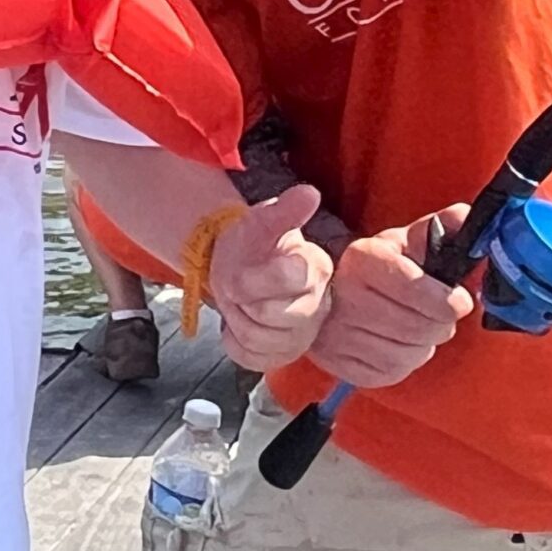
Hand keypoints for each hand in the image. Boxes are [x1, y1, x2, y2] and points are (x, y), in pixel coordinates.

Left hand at [208, 184, 334, 371]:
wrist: (242, 266)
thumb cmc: (254, 244)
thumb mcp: (262, 221)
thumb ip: (284, 210)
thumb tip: (308, 193)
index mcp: (316, 270)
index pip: (287, 279)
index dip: (254, 277)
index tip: (242, 267)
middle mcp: (317, 306)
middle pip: (270, 316)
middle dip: (243, 299)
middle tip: (237, 285)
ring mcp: (301, 336)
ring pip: (257, 339)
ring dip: (236, 318)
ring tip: (240, 301)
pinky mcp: (282, 357)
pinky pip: (249, 357)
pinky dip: (234, 340)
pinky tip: (239, 323)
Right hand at [306, 204, 473, 388]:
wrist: (333, 291)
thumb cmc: (380, 267)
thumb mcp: (406, 241)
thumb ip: (440, 228)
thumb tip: (465, 216)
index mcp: (362, 259)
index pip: (415, 289)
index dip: (447, 300)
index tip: (460, 301)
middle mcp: (344, 297)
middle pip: (416, 328)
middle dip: (441, 324)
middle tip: (442, 316)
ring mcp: (337, 334)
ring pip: (406, 355)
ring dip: (424, 345)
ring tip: (418, 328)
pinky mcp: (340, 364)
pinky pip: (390, 373)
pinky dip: (405, 363)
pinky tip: (400, 344)